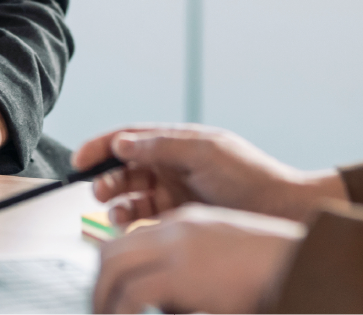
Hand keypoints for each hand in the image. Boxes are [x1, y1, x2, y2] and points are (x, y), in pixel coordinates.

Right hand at [73, 124, 346, 226]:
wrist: (283, 211)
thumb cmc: (251, 176)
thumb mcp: (204, 152)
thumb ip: (161, 147)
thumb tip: (123, 143)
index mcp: (178, 142)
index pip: (131, 138)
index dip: (102, 145)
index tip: (79, 159)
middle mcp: (174, 164)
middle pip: (126, 167)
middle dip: (107, 177)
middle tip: (97, 190)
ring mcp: (176, 191)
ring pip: (132, 194)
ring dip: (117, 201)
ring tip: (114, 212)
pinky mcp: (180, 217)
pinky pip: (145, 217)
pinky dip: (131, 220)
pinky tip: (127, 225)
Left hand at [93, 204, 303, 314]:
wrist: (301, 264)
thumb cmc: (273, 271)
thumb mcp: (225, 265)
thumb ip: (193, 277)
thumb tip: (168, 306)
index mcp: (186, 223)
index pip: (132, 241)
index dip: (114, 271)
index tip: (110, 297)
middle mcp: (175, 229)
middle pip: (112, 251)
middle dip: (100, 286)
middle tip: (99, 312)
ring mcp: (176, 248)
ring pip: (113, 269)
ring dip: (103, 301)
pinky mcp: (181, 274)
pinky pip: (132, 294)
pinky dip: (119, 311)